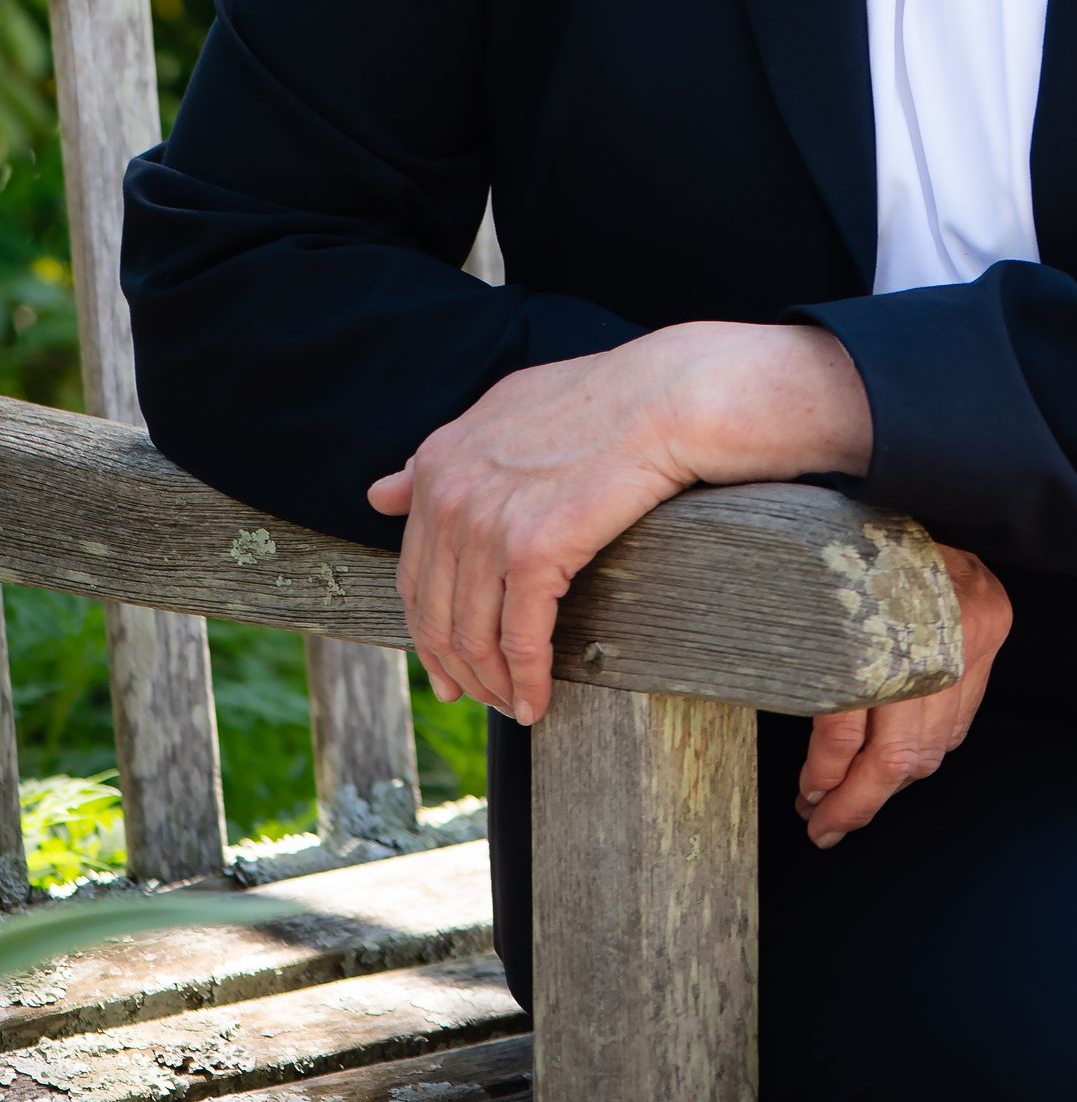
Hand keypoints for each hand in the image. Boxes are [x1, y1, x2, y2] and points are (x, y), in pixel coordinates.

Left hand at [366, 322, 872, 722]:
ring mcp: (489, 521)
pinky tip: (539, 702)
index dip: (429, 628)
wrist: (673, 395)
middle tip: (480, 696)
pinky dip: (527, 679)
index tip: (448, 662)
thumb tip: (378, 493)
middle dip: (455, 666)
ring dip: (494, 683)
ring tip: (515, 705)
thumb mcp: (506, 413)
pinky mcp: (534, 548)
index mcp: (440, 460)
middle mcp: (451, 491)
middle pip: (435, 612)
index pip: (413, 572)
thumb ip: (442, 457)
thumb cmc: (606, 400)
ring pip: (474, 634)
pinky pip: (520, 637)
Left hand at [794, 544, 1010, 848]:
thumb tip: (810, 763)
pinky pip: (959, 722)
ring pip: (933, 746)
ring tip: (849, 802)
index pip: (853, 717)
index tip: (806, 795)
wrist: (907, 481)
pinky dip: (926, 750)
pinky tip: (894, 763)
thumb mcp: (815, 593)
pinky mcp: (991, 631)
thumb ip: (814, 664)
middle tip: (823, 824)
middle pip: (900, 750)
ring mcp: (973, 629)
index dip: (827, 769)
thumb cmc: (845, 536)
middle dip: (857, 799)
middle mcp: (938, 623)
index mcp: (881, 608)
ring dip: (890, 785)